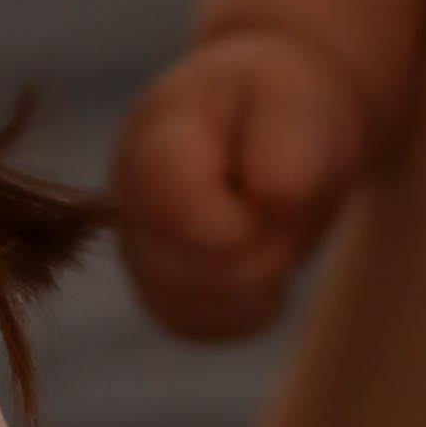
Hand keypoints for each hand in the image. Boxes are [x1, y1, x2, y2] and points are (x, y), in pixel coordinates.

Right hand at [114, 29, 372, 340]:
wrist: (273, 118)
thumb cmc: (281, 101)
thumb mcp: (298, 97)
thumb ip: (287, 145)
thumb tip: (269, 203)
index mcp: (156, 137)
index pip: (171, 204)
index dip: (234, 221)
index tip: (271, 194)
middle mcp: (127, 199)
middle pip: (185, 271)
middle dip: (258, 249)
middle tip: (282, 203)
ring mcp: (137, 250)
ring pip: (191, 309)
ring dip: (256, 278)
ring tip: (269, 223)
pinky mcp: (160, 292)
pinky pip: (202, 329)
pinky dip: (247, 306)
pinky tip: (259, 259)